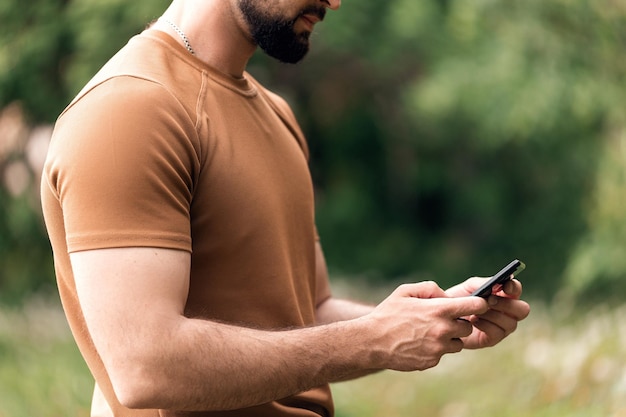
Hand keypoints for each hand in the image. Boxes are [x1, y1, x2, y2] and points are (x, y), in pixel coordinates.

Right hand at [364, 282, 488, 371]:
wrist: (371, 341)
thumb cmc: (387, 313)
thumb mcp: (405, 291)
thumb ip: (430, 288)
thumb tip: (447, 296)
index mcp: (439, 310)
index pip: (475, 305)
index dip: (479, 303)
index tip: (476, 304)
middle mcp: (443, 330)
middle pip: (468, 327)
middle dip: (458, 323)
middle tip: (441, 320)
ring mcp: (438, 348)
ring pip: (457, 343)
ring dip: (448, 338)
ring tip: (427, 332)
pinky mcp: (432, 362)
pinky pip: (442, 354)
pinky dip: (435, 349)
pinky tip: (418, 343)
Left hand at [446, 278, 529, 348]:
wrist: (443, 317)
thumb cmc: (458, 299)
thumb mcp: (468, 288)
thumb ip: (482, 283)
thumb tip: (495, 283)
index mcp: (504, 296)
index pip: (517, 290)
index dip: (514, 287)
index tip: (504, 286)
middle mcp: (508, 312)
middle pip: (523, 310)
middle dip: (507, 305)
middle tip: (490, 300)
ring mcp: (502, 327)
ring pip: (511, 323)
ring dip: (492, 315)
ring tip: (475, 312)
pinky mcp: (492, 339)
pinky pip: (497, 333)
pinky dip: (485, 325)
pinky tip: (472, 321)